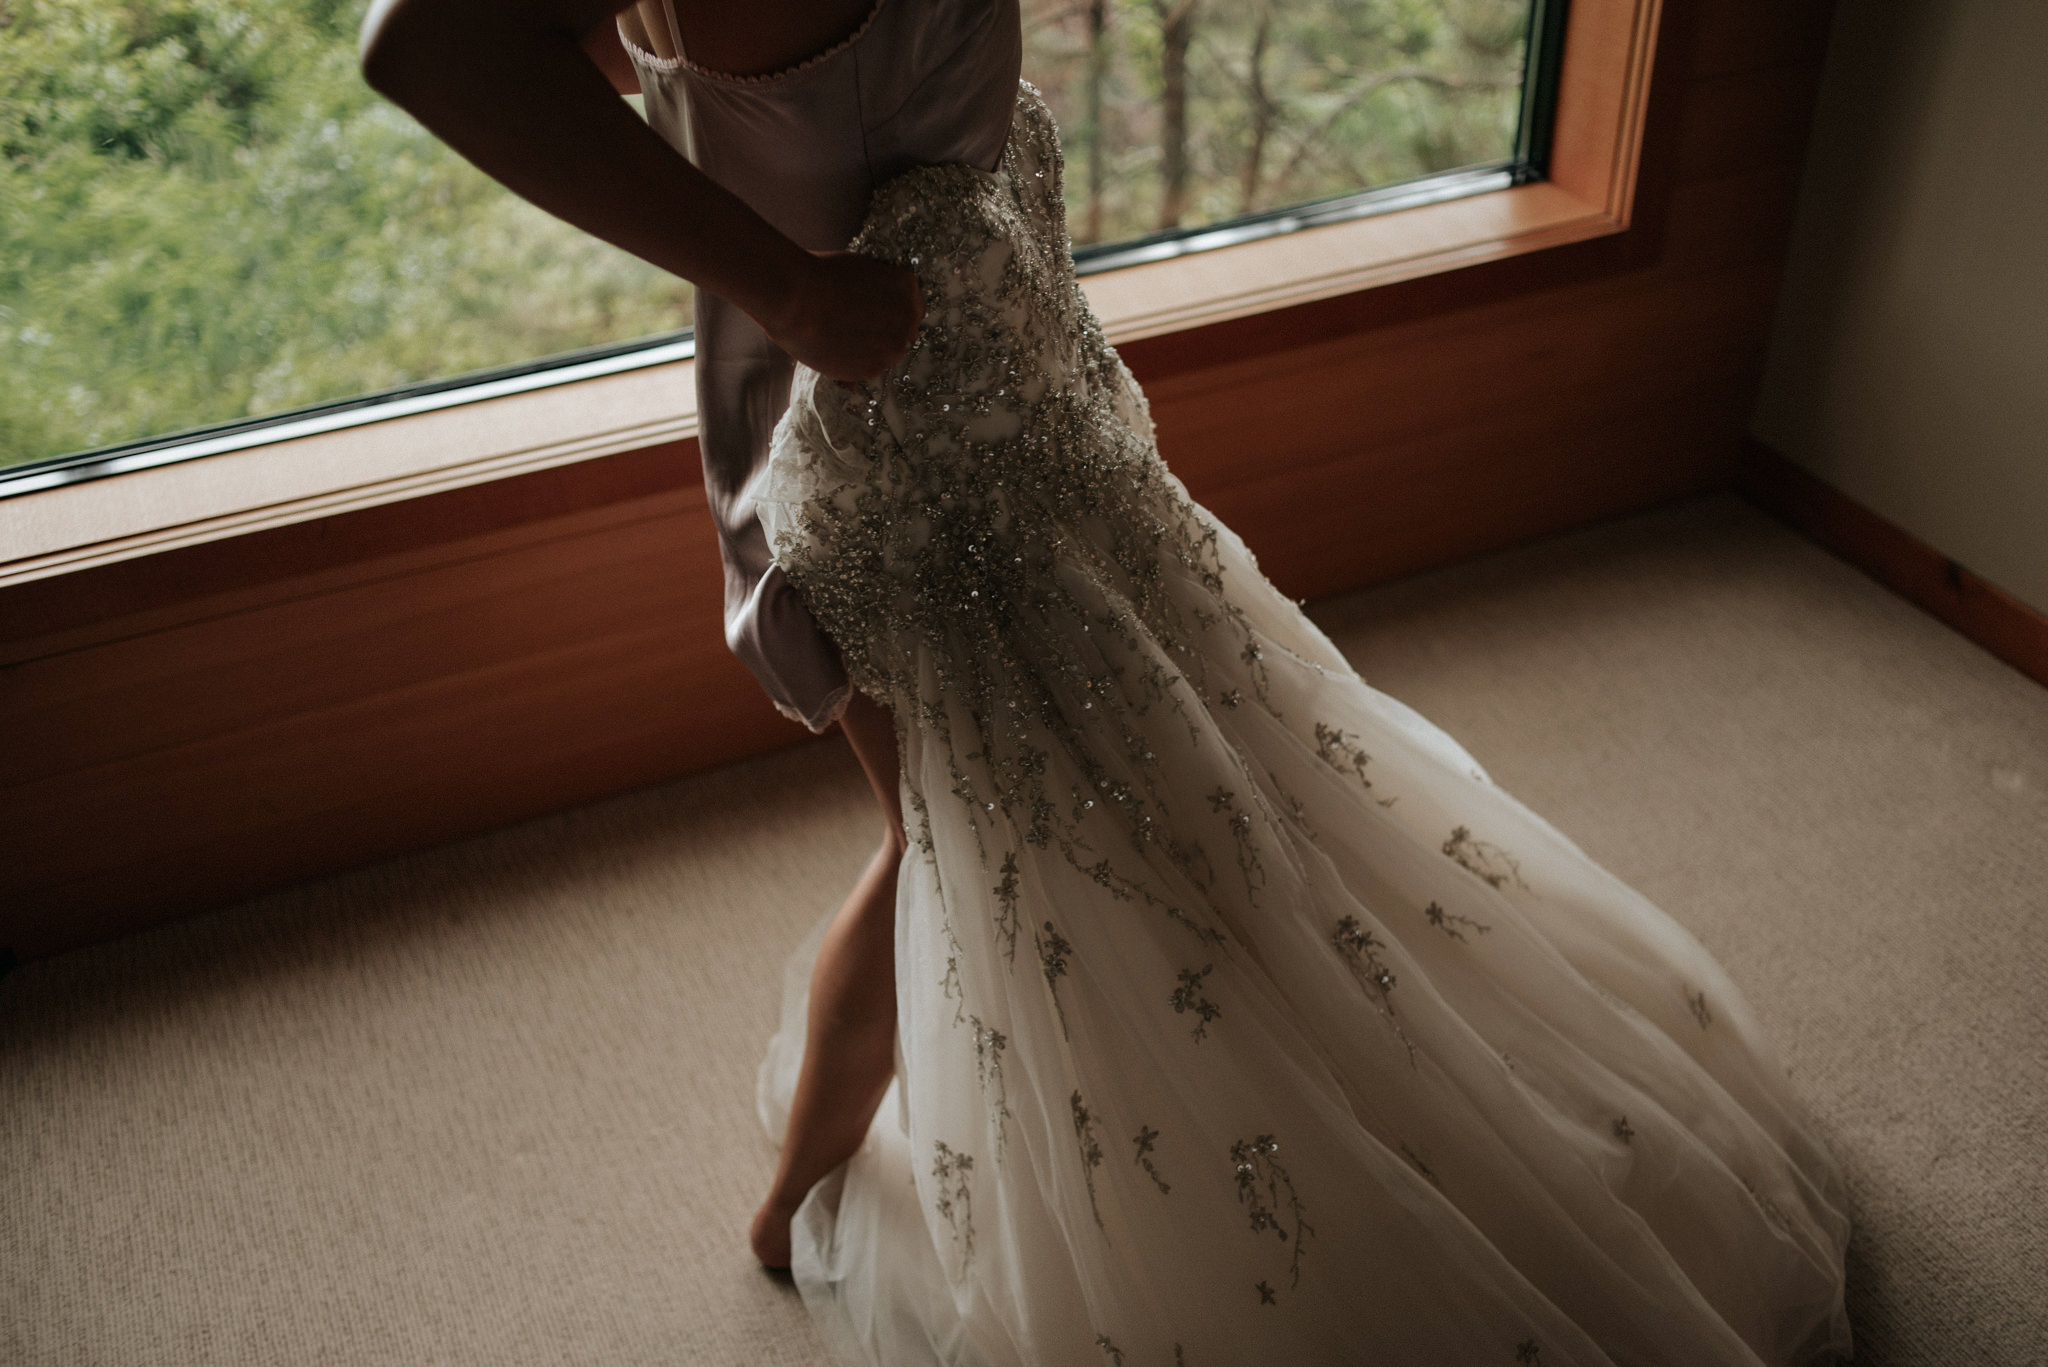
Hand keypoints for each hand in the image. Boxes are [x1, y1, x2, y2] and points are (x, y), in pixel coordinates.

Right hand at [761, 250, 925, 382]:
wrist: (795, 297)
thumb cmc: (821, 275)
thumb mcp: (861, 270)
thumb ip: (882, 290)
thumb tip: (886, 313)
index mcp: (907, 288)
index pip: (912, 305)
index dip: (893, 310)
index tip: (876, 312)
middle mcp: (907, 320)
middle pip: (902, 331)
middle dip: (883, 330)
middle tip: (853, 323)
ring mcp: (891, 348)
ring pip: (886, 353)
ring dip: (870, 348)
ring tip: (839, 336)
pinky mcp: (871, 370)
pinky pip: (868, 369)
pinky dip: (855, 363)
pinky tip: (835, 348)